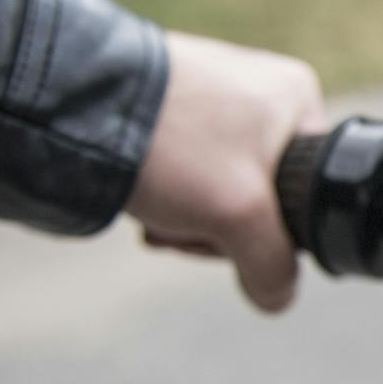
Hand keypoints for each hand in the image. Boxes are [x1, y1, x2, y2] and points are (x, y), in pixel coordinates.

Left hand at [125, 31, 327, 311]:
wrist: (76, 101)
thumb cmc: (172, 145)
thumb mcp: (241, 216)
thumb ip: (273, 265)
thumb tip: (277, 296)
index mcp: (299, 99)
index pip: (306, 194)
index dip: (266, 235)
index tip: (224, 239)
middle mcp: (262, 87)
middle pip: (259, 194)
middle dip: (214, 226)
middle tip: (180, 226)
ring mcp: (214, 90)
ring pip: (217, 186)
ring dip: (185, 215)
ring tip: (155, 213)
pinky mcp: (170, 100)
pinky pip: (185, 165)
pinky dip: (165, 190)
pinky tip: (143, 195)